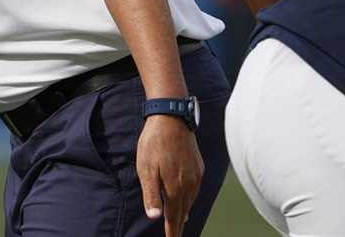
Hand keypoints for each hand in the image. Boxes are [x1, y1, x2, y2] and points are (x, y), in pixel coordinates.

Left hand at [137, 114, 203, 236]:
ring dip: (184, 211)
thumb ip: (152, 194)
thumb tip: (154, 217)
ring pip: (190, 200)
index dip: (172, 231)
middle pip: (184, 211)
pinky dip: (190, 197)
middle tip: (175, 235)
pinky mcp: (198, 166)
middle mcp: (189, 185)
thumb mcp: (146, 168)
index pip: (174, 217)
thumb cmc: (154, 142)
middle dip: (178, 225)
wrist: (171, 118)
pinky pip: (195, 188)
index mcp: (175, 188)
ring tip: (179, 222)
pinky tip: (186, 198)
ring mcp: (196, 175)